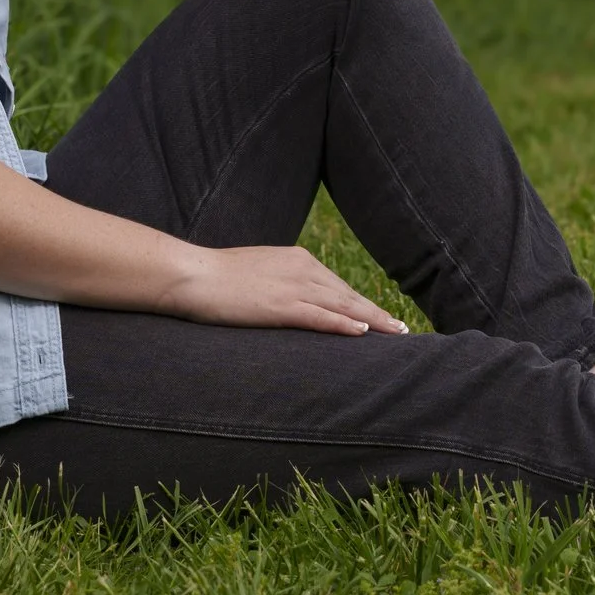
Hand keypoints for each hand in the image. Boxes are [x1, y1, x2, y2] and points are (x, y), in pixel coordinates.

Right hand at [157, 245, 410, 335]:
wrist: (192, 275)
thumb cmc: (218, 277)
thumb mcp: (258, 274)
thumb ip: (280, 284)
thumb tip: (290, 301)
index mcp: (298, 260)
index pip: (339, 286)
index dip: (363, 304)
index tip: (382, 318)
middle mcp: (303, 270)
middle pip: (349, 296)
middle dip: (377, 314)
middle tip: (402, 330)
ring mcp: (293, 288)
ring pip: (343, 306)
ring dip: (373, 321)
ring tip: (395, 335)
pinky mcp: (281, 306)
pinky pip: (321, 317)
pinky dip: (344, 325)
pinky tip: (363, 334)